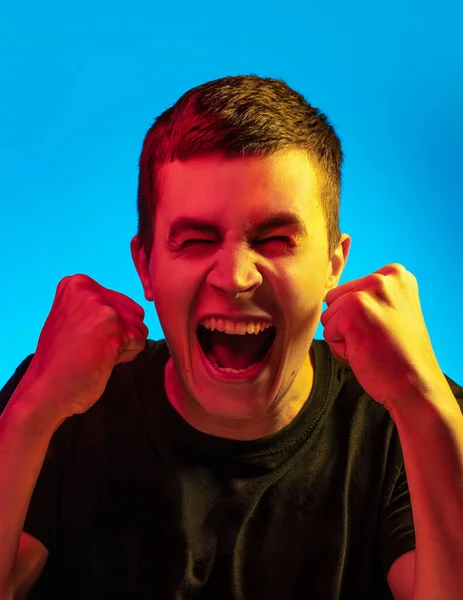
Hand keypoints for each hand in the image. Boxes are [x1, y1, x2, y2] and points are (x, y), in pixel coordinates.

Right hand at [25, 274, 148, 418]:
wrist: (47, 391)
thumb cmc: (63, 359)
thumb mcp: (74, 318)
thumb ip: (99, 306)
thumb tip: (139, 308)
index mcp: (77, 283)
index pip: (119, 301)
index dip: (109, 326)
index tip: (82, 336)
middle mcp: (89, 290)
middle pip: (134, 312)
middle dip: (120, 334)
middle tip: (90, 347)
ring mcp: (102, 308)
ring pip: (139, 327)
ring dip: (124, 345)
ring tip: (95, 353)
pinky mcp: (115, 329)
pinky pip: (139, 342)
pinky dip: (125, 356)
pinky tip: (101, 360)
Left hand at [320, 263, 445, 411]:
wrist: (416, 387)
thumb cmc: (400, 355)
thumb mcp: (391, 311)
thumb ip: (368, 297)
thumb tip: (327, 295)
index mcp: (395, 274)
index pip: (347, 291)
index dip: (359, 317)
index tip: (386, 329)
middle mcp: (382, 278)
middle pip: (334, 301)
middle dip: (348, 325)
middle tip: (378, 340)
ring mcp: (367, 294)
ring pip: (329, 317)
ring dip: (344, 338)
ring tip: (372, 346)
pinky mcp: (353, 313)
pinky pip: (328, 334)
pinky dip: (342, 350)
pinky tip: (366, 354)